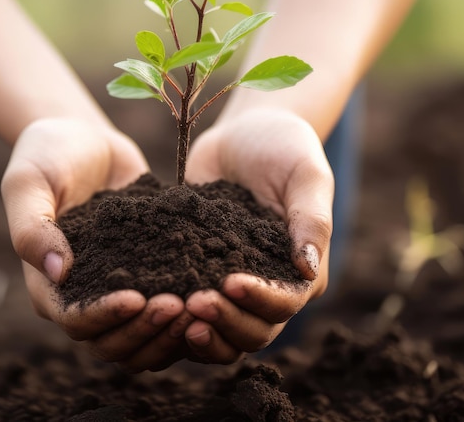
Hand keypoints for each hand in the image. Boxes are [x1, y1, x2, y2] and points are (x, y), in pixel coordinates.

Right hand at [1, 117, 185, 371]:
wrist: (80, 137)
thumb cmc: (45, 156)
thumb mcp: (28, 183)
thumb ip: (33, 227)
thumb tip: (59, 272)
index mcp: (49, 284)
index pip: (75, 321)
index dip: (105, 317)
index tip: (137, 298)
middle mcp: (84, 293)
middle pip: (113, 339)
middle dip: (146, 330)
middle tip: (180, 305)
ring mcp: (117, 283)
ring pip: (143, 332)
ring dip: (169, 329)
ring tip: (200, 304)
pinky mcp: (146, 266)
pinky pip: (165, 298)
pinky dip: (186, 307)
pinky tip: (212, 286)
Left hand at [184, 108, 333, 362]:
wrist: (245, 132)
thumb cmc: (285, 147)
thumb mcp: (305, 175)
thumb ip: (311, 220)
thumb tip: (308, 269)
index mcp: (301, 271)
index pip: (284, 303)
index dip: (259, 301)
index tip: (229, 284)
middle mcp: (268, 284)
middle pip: (252, 330)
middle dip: (225, 322)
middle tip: (193, 304)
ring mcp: (231, 280)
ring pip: (221, 330)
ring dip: (201, 331)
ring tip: (172, 314)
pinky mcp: (199, 269)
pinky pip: (189, 304)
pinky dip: (175, 313)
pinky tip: (152, 299)